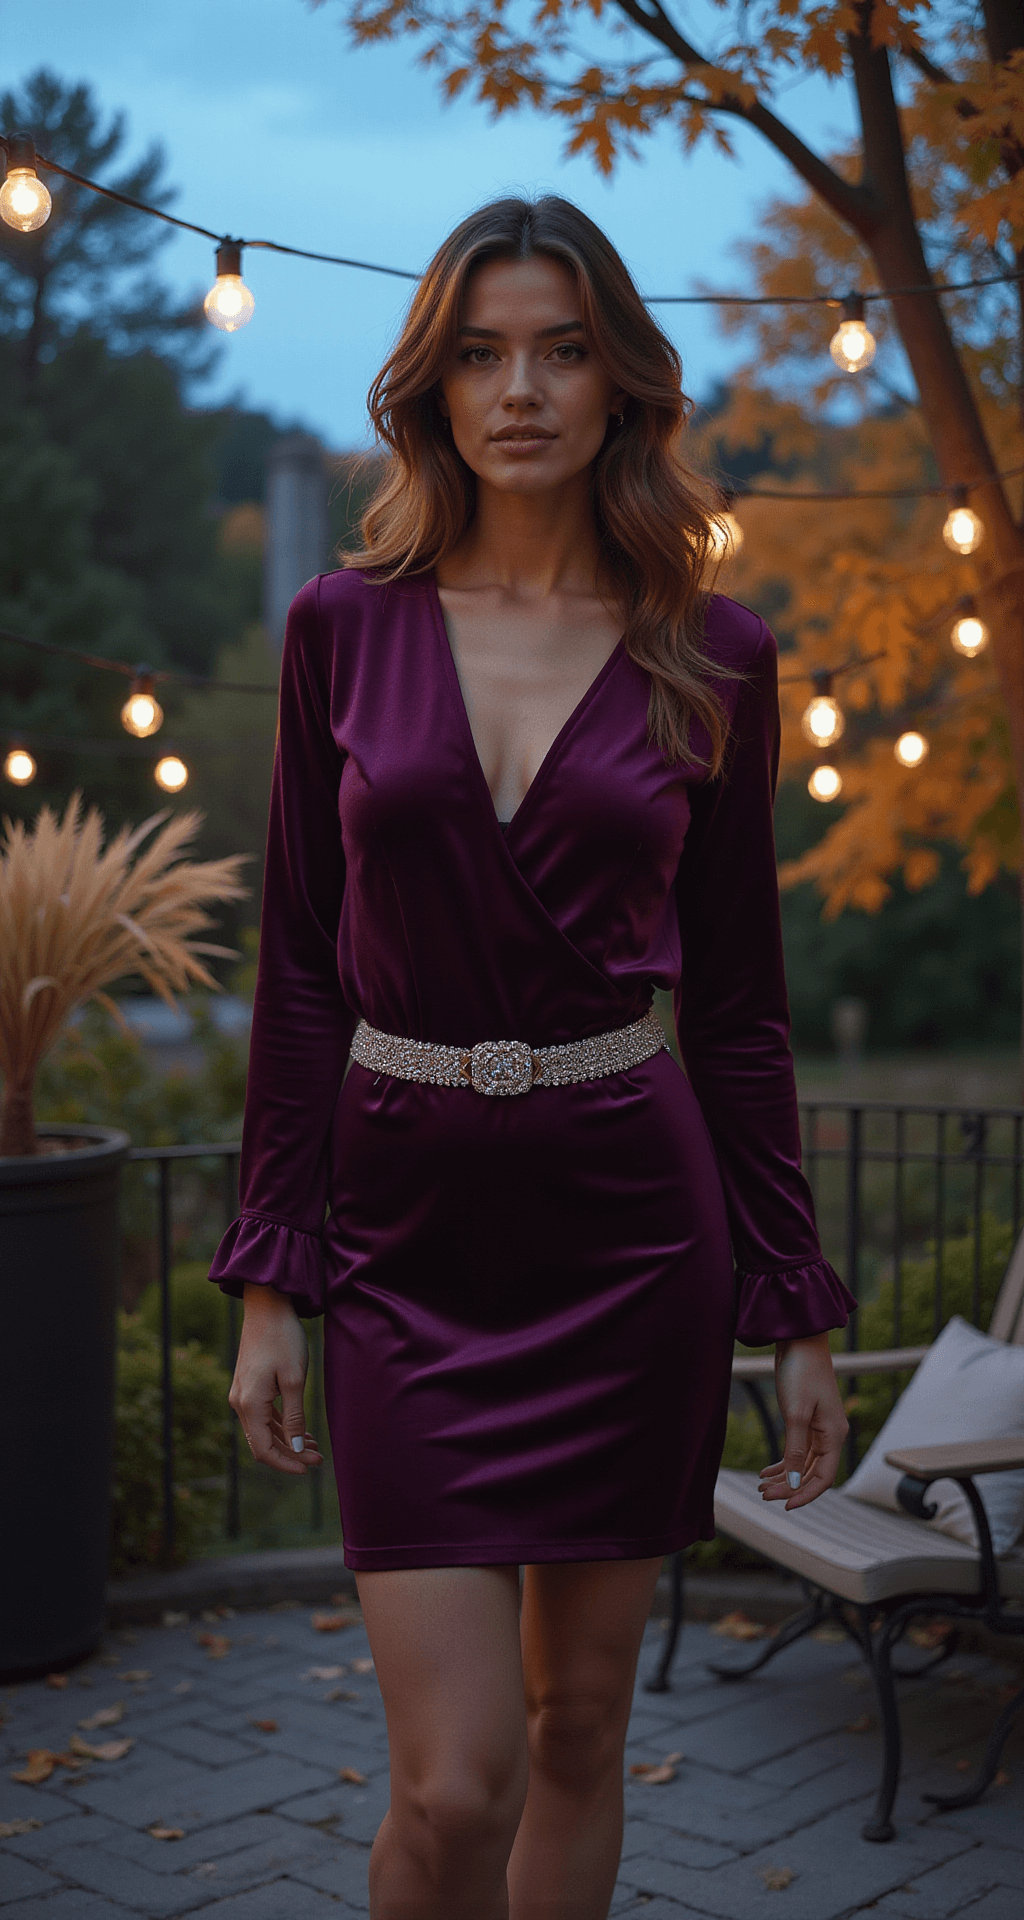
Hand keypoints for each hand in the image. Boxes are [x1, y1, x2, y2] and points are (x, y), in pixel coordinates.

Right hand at [228, 1284, 323, 1474]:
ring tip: (315, 1446)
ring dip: (287, 1441)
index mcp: (249, 1404)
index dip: (286, 1464)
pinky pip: (262, 1416)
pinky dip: (281, 1426)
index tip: (309, 1468)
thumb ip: (294, 1418)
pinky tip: (301, 1429)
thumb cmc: (283, 1340)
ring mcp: (242, 1394)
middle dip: (290, 1454)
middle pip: (262, 1443)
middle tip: (319, 1458)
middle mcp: (240, 1403)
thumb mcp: (294, 1380)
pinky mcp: (248, 1386)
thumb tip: (296, 1449)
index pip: (263, 1450)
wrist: (268, 1306)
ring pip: (263, 1431)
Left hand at [758, 1332, 847, 1509]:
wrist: (799, 1341)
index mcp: (834, 1436)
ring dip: (784, 1477)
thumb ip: (795, 1450)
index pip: (823, 1478)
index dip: (804, 1495)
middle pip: (811, 1473)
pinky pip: (797, 1451)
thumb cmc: (801, 1374)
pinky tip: (765, 1471)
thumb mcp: (796, 1414)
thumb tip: (793, 1483)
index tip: (783, 1506)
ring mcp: (819, 1429)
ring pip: (803, 1464)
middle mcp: (830, 1436)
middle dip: (789, 1487)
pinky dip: (783, 1463)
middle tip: (763, 1495)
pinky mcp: (806, 1420)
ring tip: (761, 1486)